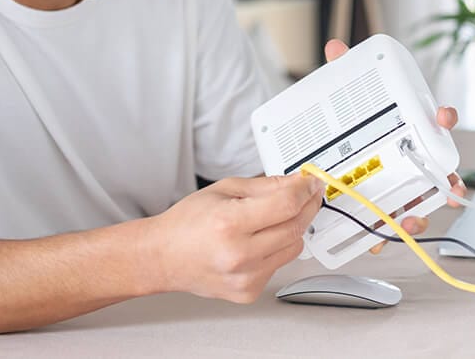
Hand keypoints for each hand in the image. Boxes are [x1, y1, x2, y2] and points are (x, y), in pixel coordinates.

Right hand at [150, 174, 324, 302]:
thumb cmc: (187, 223)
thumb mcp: (223, 190)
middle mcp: (239, 254)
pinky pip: (279, 264)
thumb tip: (296, 183)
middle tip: (307, 194)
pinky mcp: (249, 292)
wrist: (164, 257)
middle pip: (295, 226)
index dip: (305, 190)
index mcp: (229, 223)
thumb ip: (264, 186)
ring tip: (270, 219)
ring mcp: (246, 277)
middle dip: (306, 206)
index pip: (286, 205)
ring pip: (294, 247)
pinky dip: (275, 249)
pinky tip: (254, 242)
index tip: (311, 182)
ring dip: (291, 228)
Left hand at [324, 39, 466, 253]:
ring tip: (415, 218)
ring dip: (420, 213)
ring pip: (416, 201)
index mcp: (405, 128)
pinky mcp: (375, 204)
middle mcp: (407, 157)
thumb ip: (340, 71)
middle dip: (446, 180)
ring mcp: (394, 183)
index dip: (442, 119)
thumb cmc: (342, 121)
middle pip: (436, 170)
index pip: (434, 121)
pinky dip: (383, 233)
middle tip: (447, 185)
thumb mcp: (340, 93)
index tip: (442, 117)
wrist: (317, 145)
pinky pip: (385, 222)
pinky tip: (379, 239)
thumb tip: (334, 48)